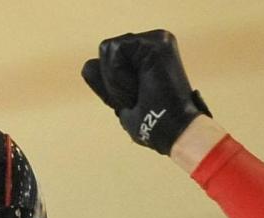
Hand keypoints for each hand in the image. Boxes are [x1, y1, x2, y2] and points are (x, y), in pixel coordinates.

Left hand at [81, 29, 210, 155]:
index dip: (111, 84)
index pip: (107, 59)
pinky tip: (141, 84)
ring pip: (106, 49)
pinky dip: (118, 75)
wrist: (174, 131)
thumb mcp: (120, 101)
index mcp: (146, 57)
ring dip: (115, 81)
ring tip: (140, 92)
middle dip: (111, 82)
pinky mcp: (158, 41)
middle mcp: (152, 43)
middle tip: (138, 97)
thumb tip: (88, 65)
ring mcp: (156, 40)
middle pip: (104, 51)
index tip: (134, 101)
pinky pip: (114, 49)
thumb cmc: (153, 124)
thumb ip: (106, 84)